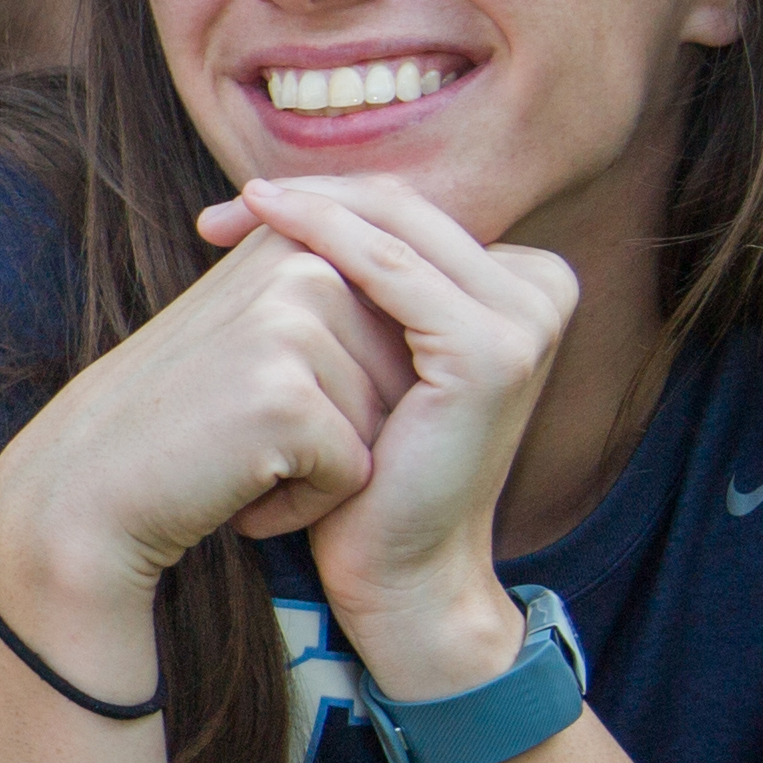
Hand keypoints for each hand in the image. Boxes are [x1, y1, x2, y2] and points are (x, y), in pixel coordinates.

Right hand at [0, 221, 410, 640]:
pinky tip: (241, 493)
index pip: (396, 333)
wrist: (84, 492)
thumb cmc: (177, 424)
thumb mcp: (250, 335)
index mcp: (295, 247)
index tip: (258, 399)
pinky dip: (305, 505)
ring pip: (383, 425)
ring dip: (322, 468)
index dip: (342, 395)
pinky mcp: (287, 398)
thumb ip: (321, 295)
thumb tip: (417, 297)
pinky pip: (354, 472)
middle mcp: (299, 271)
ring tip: (241, 459)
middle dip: (341, 430)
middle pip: (399, 378)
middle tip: (247, 434)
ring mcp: (291, 328)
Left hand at [208, 176, 576, 688]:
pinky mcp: (494, 351)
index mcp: (524, 282)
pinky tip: (263, 228)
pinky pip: (391, 269)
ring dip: (305, 207)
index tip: (234, 215)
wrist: (400, 569)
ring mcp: (528, 318)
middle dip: (307, 196)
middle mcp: (543, 289)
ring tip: (228, 215)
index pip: (412, 210)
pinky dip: (323, 237)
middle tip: (220, 212)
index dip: (324, 198)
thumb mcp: (368, 354)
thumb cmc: (368, 463)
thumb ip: (357, 277)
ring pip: (395, 223)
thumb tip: (274, 193)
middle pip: (404, 206)